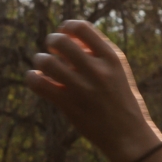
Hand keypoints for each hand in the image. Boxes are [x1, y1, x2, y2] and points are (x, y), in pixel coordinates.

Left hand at [25, 21, 161, 161]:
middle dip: (52, 41)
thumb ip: (98, 52)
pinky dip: (32, 78)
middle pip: (61, 42)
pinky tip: (37, 79)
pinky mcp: (69, 105)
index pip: (82, 28)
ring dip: (40, 60)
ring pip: (46, 62)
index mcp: (112, 58)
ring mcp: (82, 89)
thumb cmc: (122, 99)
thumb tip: (69, 36)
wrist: (128, 134)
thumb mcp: (118, 71)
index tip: (65, 34)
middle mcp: (97, 71)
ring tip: (43, 66)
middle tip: (53, 49)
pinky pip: (39, 84)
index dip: (67, 27)